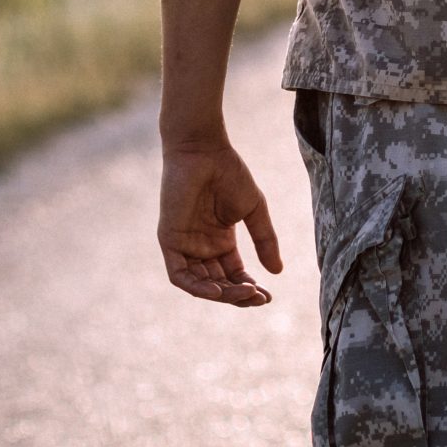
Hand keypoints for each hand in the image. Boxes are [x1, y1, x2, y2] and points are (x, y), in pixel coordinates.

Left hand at [156, 135, 284, 307]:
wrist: (204, 150)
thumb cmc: (229, 174)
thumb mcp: (254, 211)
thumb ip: (265, 241)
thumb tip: (277, 272)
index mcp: (220, 241)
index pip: (234, 275)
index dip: (249, 288)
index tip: (267, 296)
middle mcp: (201, 247)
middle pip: (218, 284)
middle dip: (238, 295)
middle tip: (258, 296)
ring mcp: (185, 245)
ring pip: (200, 284)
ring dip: (222, 294)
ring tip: (244, 293)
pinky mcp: (169, 240)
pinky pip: (180, 275)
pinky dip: (197, 287)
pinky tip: (218, 291)